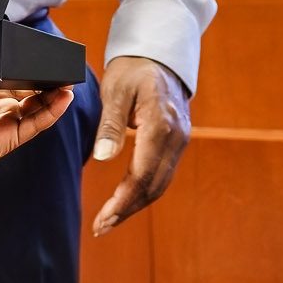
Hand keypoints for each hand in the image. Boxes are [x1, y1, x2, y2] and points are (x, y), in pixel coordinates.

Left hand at [0, 32, 73, 227]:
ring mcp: (6, 120)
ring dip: (55, 94)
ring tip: (68, 80)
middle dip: (48, 77)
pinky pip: (35, 124)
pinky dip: (51, 112)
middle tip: (62, 64)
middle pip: (30, 87)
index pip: (13, 72)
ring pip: (38, 105)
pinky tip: (62, 99)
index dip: (27, 63)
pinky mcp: (10, 138)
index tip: (41, 49)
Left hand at [90, 55, 190, 236]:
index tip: (103, 220)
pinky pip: (163, 174)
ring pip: (160, 184)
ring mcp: (181, 141)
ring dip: (136, 205)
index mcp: (160, 125)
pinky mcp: (178, 143)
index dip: (123, 202)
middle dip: (127, 210)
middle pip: (154, 186)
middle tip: (101, 227)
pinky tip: (126, 201)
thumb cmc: (133, 69)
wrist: (160, 55)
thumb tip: (102, 159)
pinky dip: (145, 191)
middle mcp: (176, 137)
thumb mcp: (116, 90)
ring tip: (110, 221)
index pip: (142, 174)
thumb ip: (110, 124)